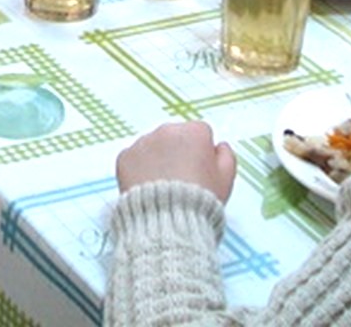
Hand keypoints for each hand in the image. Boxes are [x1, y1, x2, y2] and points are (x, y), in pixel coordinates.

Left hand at [116, 122, 234, 200]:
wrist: (167, 220)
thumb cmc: (198, 200)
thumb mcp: (226, 179)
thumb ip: (226, 155)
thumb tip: (219, 146)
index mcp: (194, 132)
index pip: (200, 133)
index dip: (202, 152)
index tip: (200, 168)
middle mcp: (166, 131)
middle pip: (175, 136)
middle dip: (178, 152)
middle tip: (181, 178)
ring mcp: (143, 143)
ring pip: (153, 146)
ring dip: (158, 159)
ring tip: (165, 186)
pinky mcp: (125, 156)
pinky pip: (134, 158)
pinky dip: (139, 169)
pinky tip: (149, 187)